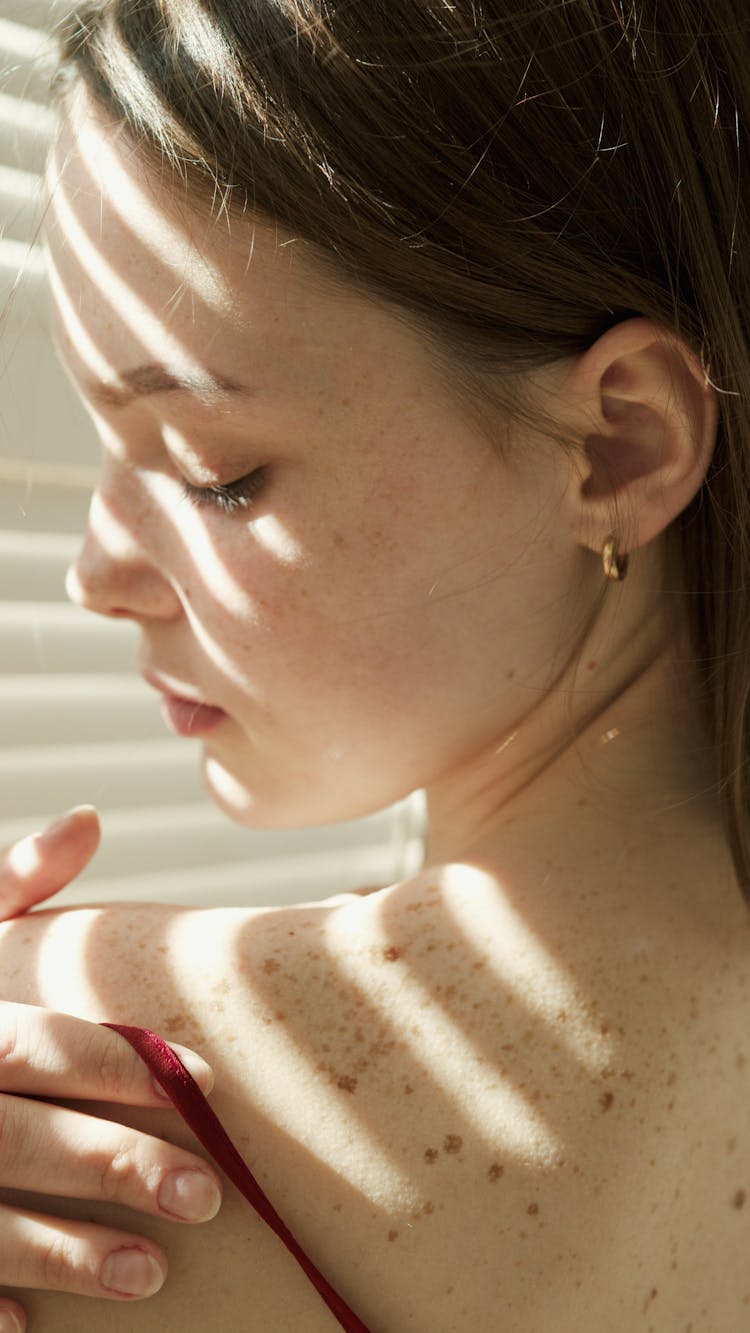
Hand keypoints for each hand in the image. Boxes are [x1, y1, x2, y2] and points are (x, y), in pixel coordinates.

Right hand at [0, 812, 222, 1328]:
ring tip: (153, 1274)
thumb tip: (89, 818)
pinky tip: (35, 1326)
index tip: (195, 1083)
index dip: (118, 1063)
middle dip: (113, 1163)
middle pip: (22, 1133)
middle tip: (205, 1194)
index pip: (38, 1043)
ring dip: (64, 1252)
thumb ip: (12, 881)